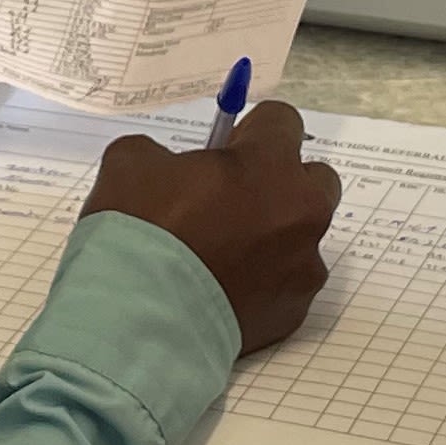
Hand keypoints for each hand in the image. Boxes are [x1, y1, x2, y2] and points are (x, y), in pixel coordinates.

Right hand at [82, 101, 339, 354]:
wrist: (136, 323)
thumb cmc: (138, 232)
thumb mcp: (130, 163)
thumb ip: (165, 155)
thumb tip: (175, 169)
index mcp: (270, 165)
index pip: (282, 121)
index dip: (250, 133)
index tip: (224, 153)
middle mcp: (301, 212)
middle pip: (314, 179)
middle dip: (281, 183)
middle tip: (232, 202)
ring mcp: (303, 267)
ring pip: (301, 237)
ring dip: (274, 237)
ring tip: (223, 257)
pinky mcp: (294, 313)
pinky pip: (286, 284)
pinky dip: (263, 284)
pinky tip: (221, 292)